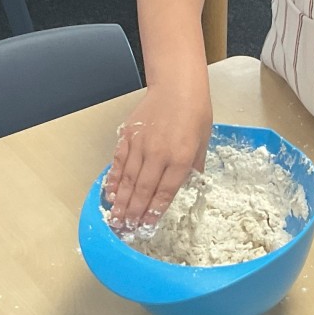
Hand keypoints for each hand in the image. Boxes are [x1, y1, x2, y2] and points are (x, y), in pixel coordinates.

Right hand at [103, 88, 211, 233]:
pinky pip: (119, 161)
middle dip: (134, 212)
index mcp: (181, 158)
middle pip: (143, 189)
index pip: (165, 192)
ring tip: (115, 218)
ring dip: (120, 200)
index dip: (153, 212)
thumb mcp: (203, 142)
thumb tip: (190, 187)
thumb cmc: (195, 112)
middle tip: (126, 228)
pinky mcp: (128, 135)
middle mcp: (159, 153)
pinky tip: (110, 191)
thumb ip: (195, 167)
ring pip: (128, 178)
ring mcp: (140, 144)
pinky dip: (113, 178)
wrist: (177, 86)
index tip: (146, 226)